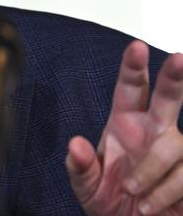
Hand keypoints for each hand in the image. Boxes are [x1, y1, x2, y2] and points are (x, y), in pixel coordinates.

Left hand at [66, 40, 182, 214]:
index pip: (130, 89)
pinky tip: (151, 207)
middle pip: (168, 96)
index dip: (133, 67)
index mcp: (125, 124)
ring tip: (133, 193)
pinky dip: (165, 193)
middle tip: (178, 57)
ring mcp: (176, 152)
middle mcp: (154, 130)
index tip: (134, 47)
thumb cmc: (110, 203)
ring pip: (174, 145)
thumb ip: (80, 167)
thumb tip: (75, 144)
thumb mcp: (87, 187)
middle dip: (174, 76)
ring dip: (150, 171)